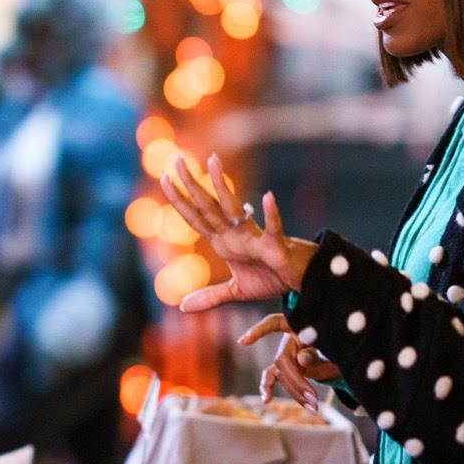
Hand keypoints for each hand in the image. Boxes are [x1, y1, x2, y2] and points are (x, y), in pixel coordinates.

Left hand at [160, 153, 317, 311]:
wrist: (300, 283)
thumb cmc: (270, 278)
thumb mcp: (235, 291)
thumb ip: (210, 296)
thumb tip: (183, 306)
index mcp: (223, 241)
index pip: (195, 218)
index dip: (178, 201)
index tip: (163, 178)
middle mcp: (235, 234)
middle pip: (208, 207)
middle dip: (192, 184)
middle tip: (177, 158)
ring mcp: (254, 238)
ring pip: (234, 209)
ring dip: (223, 187)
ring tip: (214, 161)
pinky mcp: (276, 247)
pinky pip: (273, 229)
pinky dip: (271, 215)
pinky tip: (268, 197)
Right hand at [239, 313, 338, 412]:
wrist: (340, 353)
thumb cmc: (332, 344)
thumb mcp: (329, 344)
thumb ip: (315, 350)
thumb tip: (301, 359)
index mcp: (296, 325)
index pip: (273, 323)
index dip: (259, 331)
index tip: (243, 342)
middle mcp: (286, 340)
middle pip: (283, 361)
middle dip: (297, 382)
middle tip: (314, 399)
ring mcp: (283, 355)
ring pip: (282, 375)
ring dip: (296, 393)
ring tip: (313, 408)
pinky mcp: (283, 368)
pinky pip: (273, 378)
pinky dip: (268, 388)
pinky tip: (266, 400)